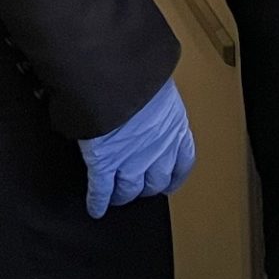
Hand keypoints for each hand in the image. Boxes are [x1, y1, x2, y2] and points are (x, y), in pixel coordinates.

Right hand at [79, 80, 195, 216]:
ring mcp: (130, 160)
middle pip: (156, 181)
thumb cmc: (139, 70)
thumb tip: (150, 99)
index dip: (175, 175)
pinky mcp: (104, 164)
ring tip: (117, 198)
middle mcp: (158, 149)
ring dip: (123, 195)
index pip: (183, 161)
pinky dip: (97, 201)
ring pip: (129, 189)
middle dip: (148, 187)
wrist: (117, 74)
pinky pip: (101, 190)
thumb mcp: (158, 83)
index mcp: (175, 126)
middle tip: (139, 190)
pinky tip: (95, 208)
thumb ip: (156, 100)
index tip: (169, 183)